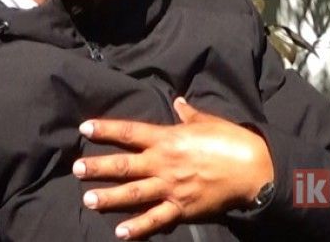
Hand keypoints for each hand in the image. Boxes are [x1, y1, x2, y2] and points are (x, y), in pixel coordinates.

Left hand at [73, 97, 273, 239]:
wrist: (253, 168)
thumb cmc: (230, 140)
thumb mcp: (207, 121)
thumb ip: (188, 114)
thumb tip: (178, 101)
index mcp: (167, 138)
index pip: (129, 131)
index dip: (106, 129)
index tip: (84, 128)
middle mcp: (164, 163)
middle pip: (125, 164)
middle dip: (99, 167)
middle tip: (76, 169)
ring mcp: (171, 187)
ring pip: (134, 193)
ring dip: (109, 197)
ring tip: (88, 200)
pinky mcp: (182, 208)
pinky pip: (156, 219)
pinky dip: (138, 228)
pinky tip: (120, 233)